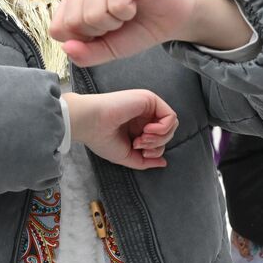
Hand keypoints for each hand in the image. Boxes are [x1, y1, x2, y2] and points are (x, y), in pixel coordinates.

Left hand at [50, 0, 196, 65]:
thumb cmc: (137, 29)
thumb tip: (67, 48)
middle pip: (74, 22)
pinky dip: (128, 14)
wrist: (172, 19)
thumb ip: (86, 54)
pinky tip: (135, 4)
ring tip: (125, 13)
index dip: (82, 40)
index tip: (101, 33)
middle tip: (116, 22)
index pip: (58, 28)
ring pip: (93, 14)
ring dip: (115, 22)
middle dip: (100, 32)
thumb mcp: (107, 49)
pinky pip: (116, 5)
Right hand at [63, 90, 177, 169]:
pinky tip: (146, 130)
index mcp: (137, 127)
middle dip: (157, 145)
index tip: (139, 151)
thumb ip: (146, 160)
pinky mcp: (149, 99)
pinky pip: (170, 116)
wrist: (91, 123)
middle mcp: (144, 116)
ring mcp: (147, 106)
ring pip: (171, 125)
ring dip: (159, 138)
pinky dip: (163, 128)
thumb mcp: (127, 156)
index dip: (154, 151)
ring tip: (141, 138)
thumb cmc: (102, 138)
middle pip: (168, 133)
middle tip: (139, 145)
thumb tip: (164, 162)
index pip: (159, 141)